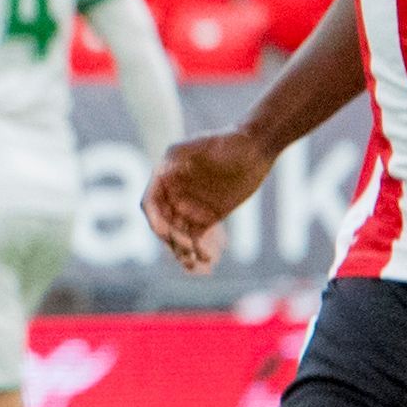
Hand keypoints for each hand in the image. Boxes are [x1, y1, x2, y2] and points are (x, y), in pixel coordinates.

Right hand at [144, 127, 271, 273]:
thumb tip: (161, 171)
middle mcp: (172, 195)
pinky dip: (198, 251)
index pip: (150, 204)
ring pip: (178, 235)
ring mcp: (189, 207)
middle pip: (163, 224)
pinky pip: (196, 239)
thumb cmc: (227, 142)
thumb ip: (179, 157)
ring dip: (182, 251)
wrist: (255, 148)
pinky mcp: (206, 218)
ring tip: (194, 264)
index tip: (164, 233)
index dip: (154, 220)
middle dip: (172, 239)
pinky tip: (208, 260)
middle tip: (188, 248)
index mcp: (164, 177)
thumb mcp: (200, 145)